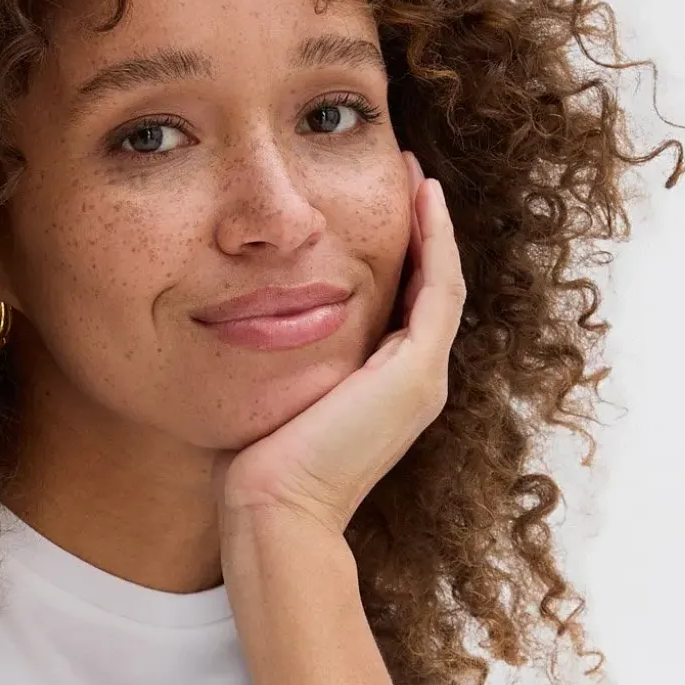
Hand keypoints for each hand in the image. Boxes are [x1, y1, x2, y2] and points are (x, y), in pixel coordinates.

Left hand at [213, 151, 466, 534]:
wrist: (275, 509)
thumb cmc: (256, 466)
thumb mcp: (273, 393)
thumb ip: (278, 359)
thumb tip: (241, 322)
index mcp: (384, 392)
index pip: (402, 309)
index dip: (399, 257)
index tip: (380, 208)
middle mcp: (414, 384)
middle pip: (429, 291)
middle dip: (421, 233)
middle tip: (410, 175)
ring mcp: (421, 379)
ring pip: (442, 284)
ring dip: (433, 227)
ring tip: (418, 176)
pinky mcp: (416, 373)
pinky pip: (440, 290)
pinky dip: (435, 242)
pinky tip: (423, 200)